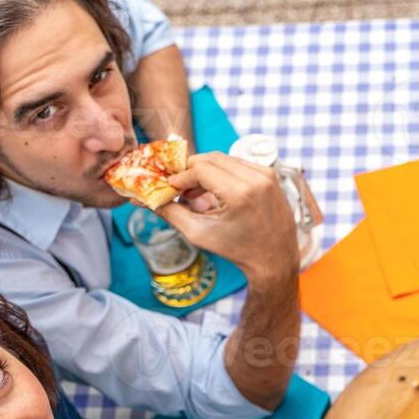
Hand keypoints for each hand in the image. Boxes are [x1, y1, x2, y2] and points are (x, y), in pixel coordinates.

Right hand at [159, 153, 299, 280]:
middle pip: (212, 158)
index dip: (181, 176)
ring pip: (226, 159)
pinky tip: (215, 191)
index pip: (200, 169)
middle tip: (179, 186)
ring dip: (207, 171)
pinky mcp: (272, 176)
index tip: (170, 187)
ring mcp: (267, 175)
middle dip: (191, 170)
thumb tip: (144, 199)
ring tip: (196, 193)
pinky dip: (224, 173)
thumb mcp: (199, 234)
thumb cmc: (237, 250)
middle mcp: (257, 179)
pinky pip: (240, 164)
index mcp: (240, 193)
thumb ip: (170, 213)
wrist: (274, 260)